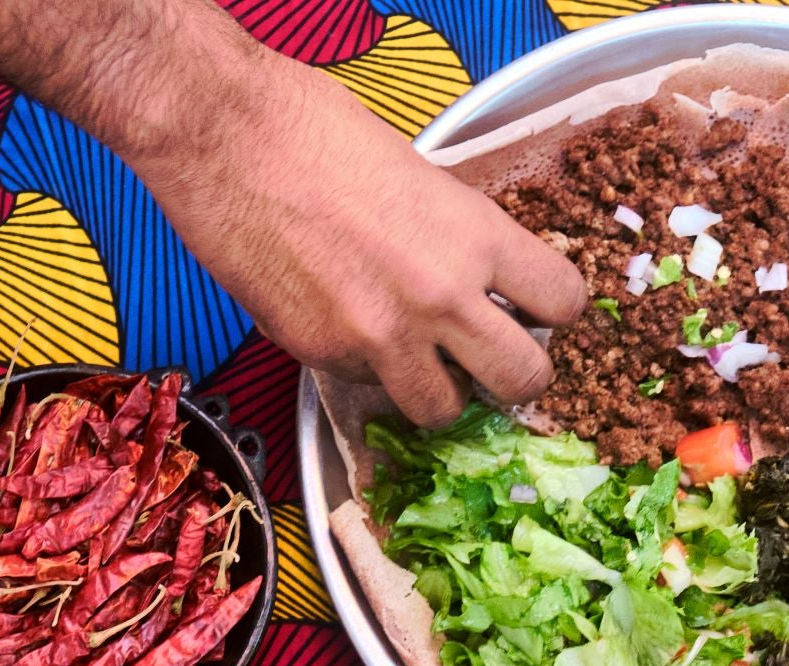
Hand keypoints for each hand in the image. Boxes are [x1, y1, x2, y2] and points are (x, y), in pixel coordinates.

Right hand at [130, 55, 585, 424]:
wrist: (225, 138)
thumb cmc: (314, 131)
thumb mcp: (419, 174)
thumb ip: (456, 235)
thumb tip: (476, 277)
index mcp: (475, 235)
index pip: (563, 302)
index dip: (553, 311)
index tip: (535, 310)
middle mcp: (440, 297)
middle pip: (522, 381)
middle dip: (513, 378)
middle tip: (493, 363)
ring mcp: (381, 338)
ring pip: (444, 411)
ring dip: (440, 392)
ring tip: (419, 361)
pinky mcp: (324, 359)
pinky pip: (368, 389)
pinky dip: (367, 370)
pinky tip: (344, 323)